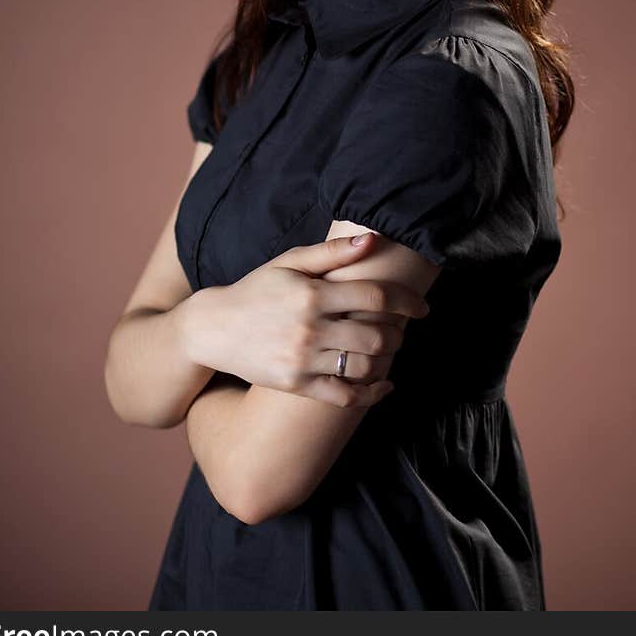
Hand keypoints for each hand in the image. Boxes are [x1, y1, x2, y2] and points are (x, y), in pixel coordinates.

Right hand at [202, 232, 428, 406]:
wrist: (214, 328)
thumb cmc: (257, 289)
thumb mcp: (289, 262)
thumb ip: (331, 252)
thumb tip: (371, 239)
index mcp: (312, 293)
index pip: (374, 296)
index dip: (406, 301)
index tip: (422, 308)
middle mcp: (309, 328)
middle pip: (375, 336)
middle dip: (398, 333)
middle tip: (401, 330)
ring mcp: (302, 360)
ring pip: (363, 367)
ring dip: (386, 361)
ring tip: (388, 351)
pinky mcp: (296, 385)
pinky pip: (344, 396)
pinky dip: (371, 393)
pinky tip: (383, 384)